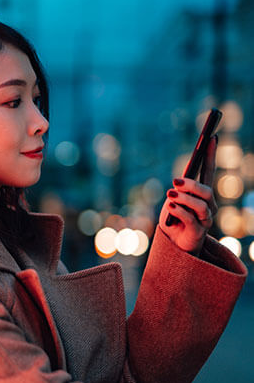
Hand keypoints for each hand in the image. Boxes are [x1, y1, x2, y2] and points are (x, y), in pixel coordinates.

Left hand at [158, 136, 217, 254]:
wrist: (172, 245)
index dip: (211, 155)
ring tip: (170, 195)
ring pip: (201, 204)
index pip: (208, 171)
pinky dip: (179, 211)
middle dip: (192, 184)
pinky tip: (171, 206)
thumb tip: (178, 185)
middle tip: (175, 181)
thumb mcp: (171, 203)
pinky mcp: (199, 231)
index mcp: (201, 195)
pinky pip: (191, 219)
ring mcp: (206, 219)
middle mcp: (208, 205)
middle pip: (206, 189)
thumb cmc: (172, 221)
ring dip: (184, 198)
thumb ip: (177, 193)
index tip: (212, 137)